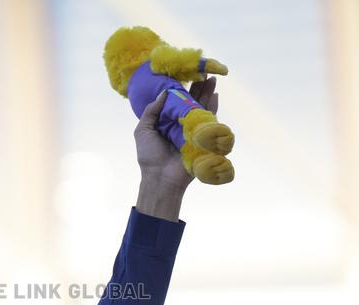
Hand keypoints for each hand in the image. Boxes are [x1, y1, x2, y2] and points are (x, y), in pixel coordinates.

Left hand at [134, 76, 219, 195]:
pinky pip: (209, 121)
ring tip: (212, 79)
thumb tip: (165, 92)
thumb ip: (151, 110)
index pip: (176, 101)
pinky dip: (212, 108)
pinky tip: (215, 95)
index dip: (182, 88)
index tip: (187, 74)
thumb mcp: (143, 130)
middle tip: (204, 72)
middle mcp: (180, 124)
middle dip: (199, 87)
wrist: (160, 177)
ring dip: (207, 94)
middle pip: (191, 101)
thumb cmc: (149, 156)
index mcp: (166, 121)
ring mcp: (192, 131)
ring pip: (201, 108)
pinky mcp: (202, 139)